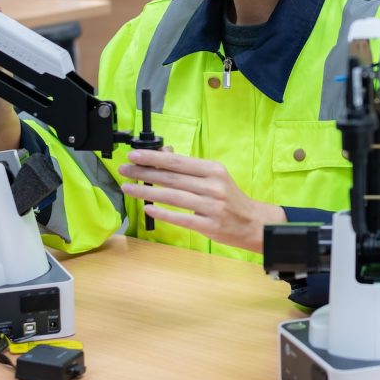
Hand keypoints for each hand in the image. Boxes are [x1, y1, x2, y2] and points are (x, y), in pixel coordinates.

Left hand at [118, 149, 285, 252]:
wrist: (254, 223)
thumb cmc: (231, 199)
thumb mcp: (215, 177)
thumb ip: (190, 168)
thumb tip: (164, 153)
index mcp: (213, 170)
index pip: (177, 161)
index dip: (153, 158)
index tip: (134, 155)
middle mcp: (213, 186)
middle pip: (172, 177)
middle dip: (145, 172)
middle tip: (125, 170)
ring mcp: (211, 206)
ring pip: (172, 196)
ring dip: (147, 191)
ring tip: (128, 188)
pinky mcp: (209, 225)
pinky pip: (181, 218)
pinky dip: (162, 212)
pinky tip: (147, 208)